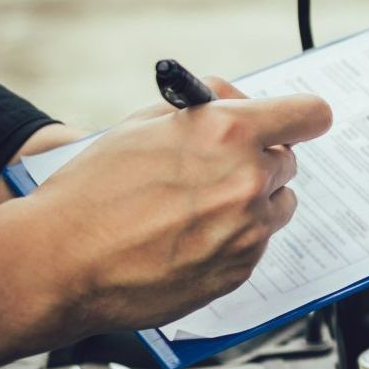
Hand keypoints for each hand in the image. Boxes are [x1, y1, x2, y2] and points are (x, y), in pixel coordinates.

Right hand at [26, 77, 330, 332]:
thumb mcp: (142, 124)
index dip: (303, 118)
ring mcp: (249, 229)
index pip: (307, 115)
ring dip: (252, 202)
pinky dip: (233, 238)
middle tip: (219, 167)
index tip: (301, 122)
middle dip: (259, 160)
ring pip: (277, 205)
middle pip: (287, 162)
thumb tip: (235, 100)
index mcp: (228, 132)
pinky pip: (256, 243)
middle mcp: (248, 179)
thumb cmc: (92, 191)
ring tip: (198, 207)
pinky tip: (188, 238)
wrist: (62, 261)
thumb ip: (203, 107)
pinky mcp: (242, 268)